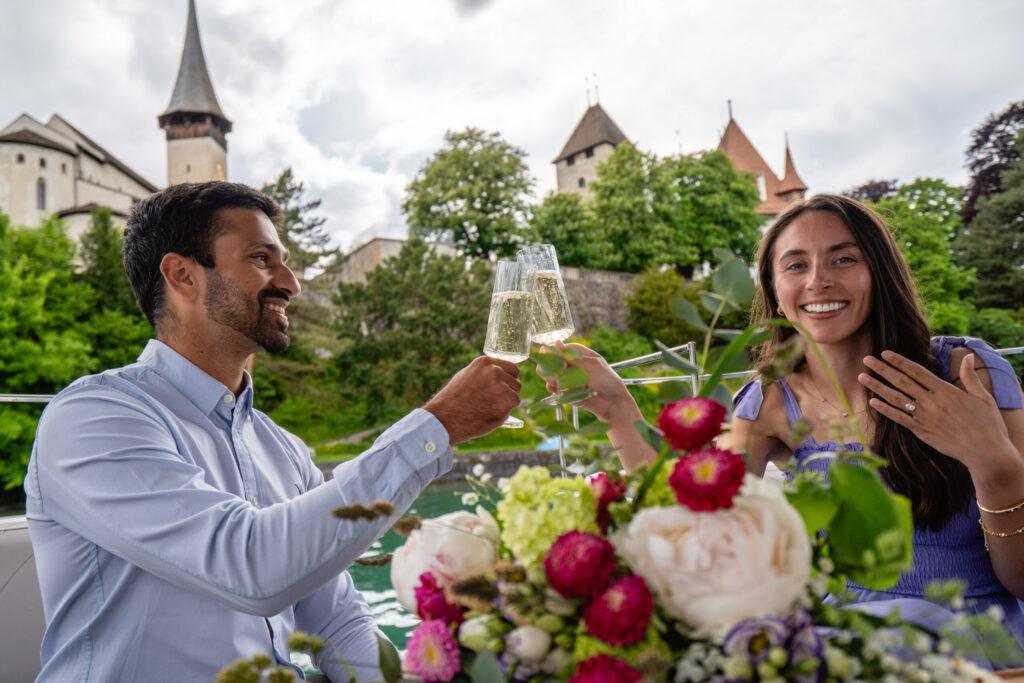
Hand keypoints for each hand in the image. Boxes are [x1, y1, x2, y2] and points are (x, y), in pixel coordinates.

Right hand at [424, 356, 520, 444]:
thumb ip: (484, 373)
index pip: (512, 369)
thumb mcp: (466, 376)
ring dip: (506, 403)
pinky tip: (488, 413)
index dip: (508, 380)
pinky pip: (512, 407)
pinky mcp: (505, 402)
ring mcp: (501, 387)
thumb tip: (501, 374)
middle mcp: (495, 371)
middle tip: (493, 401)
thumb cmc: (453, 399)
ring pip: (515, 396)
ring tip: (488, 407)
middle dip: (509, 392)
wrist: (444, 418)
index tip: (503, 388)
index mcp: (485, 362)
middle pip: (516, 382)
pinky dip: (504, 413)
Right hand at [535, 343, 638, 425]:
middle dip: (550, 364)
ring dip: (550, 376)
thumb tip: (557, 344)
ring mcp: (568, 380)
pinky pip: (554, 389)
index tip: (553, 355)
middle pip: (552, 362)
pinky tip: (556, 388)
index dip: (555, 351)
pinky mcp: (566, 392)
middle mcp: (571, 366)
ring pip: (550, 375)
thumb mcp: (593, 365)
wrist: (614, 402)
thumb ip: (574, 357)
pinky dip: (553, 388)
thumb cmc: (608, 380)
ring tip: (558, 379)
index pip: (561, 349)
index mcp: (579, 355)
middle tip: (559, 369)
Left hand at [858, 350, 1011, 466]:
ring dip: (877, 387)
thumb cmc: (987, 424)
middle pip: (901, 381)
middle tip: (866, 359)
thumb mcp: (983, 397)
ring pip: (896, 398)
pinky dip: (885, 409)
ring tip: (862, 377)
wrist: (986, 452)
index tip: (885, 353)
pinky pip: (898, 418)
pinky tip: (872, 402)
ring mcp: (924, 417)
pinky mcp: (921, 431)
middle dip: (882, 369)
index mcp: (945, 390)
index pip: (917, 371)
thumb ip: (970, 376)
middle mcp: (932, 402)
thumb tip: (966, 356)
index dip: (899, 361)